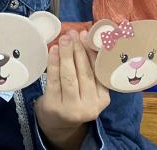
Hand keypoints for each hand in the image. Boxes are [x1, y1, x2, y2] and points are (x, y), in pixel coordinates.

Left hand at [34, 30, 109, 149]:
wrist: (57, 123)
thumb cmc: (74, 99)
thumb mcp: (88, 88)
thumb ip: (89, 68)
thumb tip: (85, 36)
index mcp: (103, 99)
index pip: (98, 72)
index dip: (91, 52)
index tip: (86, 35)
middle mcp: (90, 106)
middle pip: (85, 73)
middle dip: (78, 50)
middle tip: (73, 33)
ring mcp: (72, 108)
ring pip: (70, 77)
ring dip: (67, 55)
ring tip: (64, 39)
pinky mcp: (55, 106)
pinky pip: (54, 81)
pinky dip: (53, 63)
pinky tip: (53, 50)